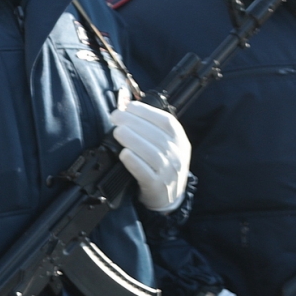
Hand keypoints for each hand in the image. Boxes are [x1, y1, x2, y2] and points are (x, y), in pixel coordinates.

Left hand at [109, 94, 189, 212]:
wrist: (168, 196)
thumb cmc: (161, 163)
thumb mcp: (162, 142)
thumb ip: (146, 122)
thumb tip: (123, 99)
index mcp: (179, 140)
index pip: (167, 122)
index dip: (147, 111)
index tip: (128, 106)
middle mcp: (177, 155)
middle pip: (157, 136)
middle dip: (134, 122)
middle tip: (115, 116)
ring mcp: (169, 171)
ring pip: (152, 153)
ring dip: (132, 139)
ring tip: (117, 131)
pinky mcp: (157, 186)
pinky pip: (146, 172)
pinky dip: (134, 161)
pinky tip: (123, 153)